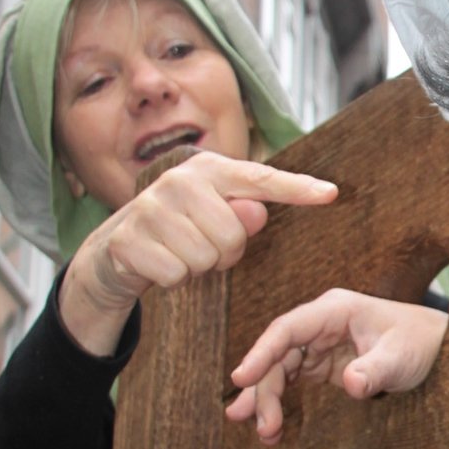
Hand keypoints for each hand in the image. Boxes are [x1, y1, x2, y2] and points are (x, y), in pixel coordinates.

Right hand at [59, 152, 337, 356]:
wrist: (116, 247)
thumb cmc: (181, 229)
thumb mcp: (215, 216)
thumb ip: (243, 213)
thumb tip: (255, 212)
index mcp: (209, 169)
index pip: (260, 179)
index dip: (298, 188)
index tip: (332, 194)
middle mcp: (179, 180)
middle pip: (233, 235)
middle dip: (223, 252)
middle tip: (202, 245)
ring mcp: (150, 207)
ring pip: (204, 258)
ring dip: (197, 267)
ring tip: (180, 252)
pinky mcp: (128, 239)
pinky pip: (176, 275)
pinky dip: (173, 279)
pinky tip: (160, 263)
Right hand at [226, 288, 448, 443]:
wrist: (435, 347)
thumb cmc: (419, 342)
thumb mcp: (401, 357)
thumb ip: (375, 369)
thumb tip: (352, 385)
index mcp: (334, 311)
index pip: (287, 329)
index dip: (261, 352)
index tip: (242, 377)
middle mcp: (320, 324)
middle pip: (278, 354)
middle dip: (265, 390)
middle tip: (262, 426)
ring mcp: (318, 343)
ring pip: (280, 369)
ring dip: (267, 400)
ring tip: (264, 434)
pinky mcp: (322, 363)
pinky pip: (292, 380)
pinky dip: (280, 401)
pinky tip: (271, 427)